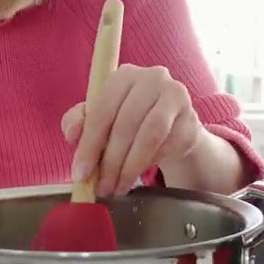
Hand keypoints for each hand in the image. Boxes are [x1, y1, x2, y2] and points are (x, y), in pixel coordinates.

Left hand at [64, 64, 202, 195]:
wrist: (172, 127)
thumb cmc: (129, 120)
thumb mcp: (100, 118)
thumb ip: (79, 122)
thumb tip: (72, 134)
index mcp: (124, 75)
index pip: (102, 110)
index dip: (89, 145)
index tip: (81, 174)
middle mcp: (152, 78)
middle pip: (126, 124)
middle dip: (111, 162)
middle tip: (102, 187)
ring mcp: (175, 96)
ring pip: (149, 136)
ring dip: (131, 167)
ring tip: (119, 187)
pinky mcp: (191, 119)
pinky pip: (168, 146)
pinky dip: (151, 163)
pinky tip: (140, 173)